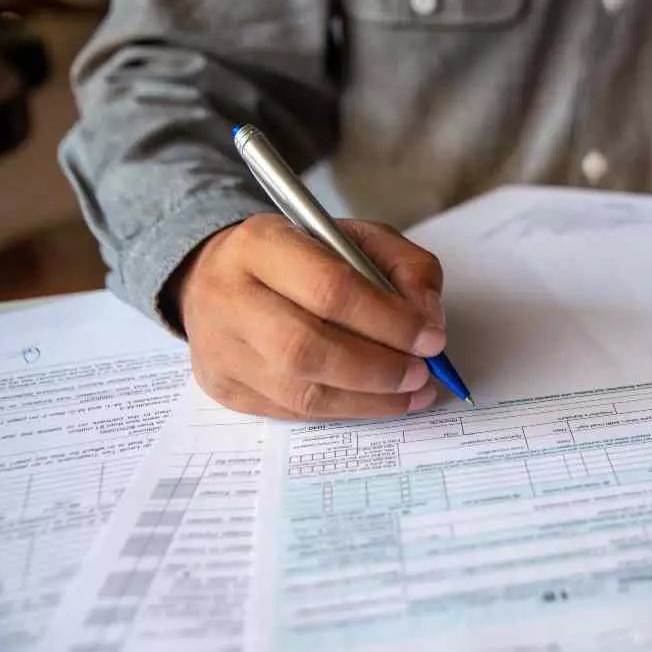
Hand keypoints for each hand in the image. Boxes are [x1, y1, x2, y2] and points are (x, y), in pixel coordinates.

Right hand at [175, 214, 445, 419]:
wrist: (219, 276)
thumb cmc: (301, 256)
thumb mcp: (358, 239)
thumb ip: (405, 267)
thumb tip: (429, 318)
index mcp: (262, 244)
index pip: (330, 289)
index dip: (389, 320)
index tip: (432, 337)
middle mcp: (229, 297)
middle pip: (306, 348)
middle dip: (378, 368)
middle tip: (421, 373)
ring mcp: (220, 348)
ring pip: (299, 391)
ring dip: (368, 400)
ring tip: (412, 392)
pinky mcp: (224, 388)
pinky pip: (291, 412)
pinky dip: (345, 411)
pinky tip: (379, 402)